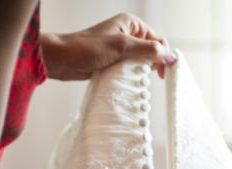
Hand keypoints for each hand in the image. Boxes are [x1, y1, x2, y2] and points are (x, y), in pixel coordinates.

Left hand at [40, 13, 176, 80]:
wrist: (63, 59)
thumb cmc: (88, 48)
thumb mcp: (121, 47)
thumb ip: (146, 50)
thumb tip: (168, 55)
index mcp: (131, 23)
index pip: (157, 39)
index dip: (163, 55)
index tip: (164, 73)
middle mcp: (127, 33)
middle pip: (150, 50)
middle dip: (153, 63)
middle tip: (153, 79)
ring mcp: (120, 48)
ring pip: (140, 61)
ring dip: (142, 71)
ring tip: (141, 80)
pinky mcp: (113, 60)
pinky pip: (129, 68)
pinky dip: (132, 75)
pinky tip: (132, 83)